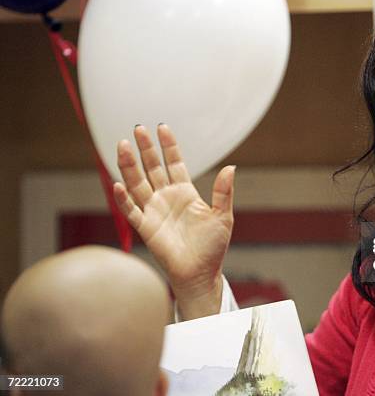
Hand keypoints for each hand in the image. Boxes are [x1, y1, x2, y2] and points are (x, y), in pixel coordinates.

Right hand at [113, 124, 235, 318]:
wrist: (200, 273)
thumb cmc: (212, 247)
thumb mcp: (223, 216)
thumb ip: (223, 192)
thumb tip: (231, 167)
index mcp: (185, 192)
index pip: (174, 163)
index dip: (168, 146)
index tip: (162, 127)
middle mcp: (167, 198)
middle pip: (152, 168)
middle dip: (145, 149)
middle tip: (137, 129)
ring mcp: (154, 211)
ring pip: (137, 183)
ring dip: (129, 165)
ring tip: (122, 145)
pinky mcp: (146, 227)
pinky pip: (131, 210)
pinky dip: (123, 198)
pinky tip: (118, 184)